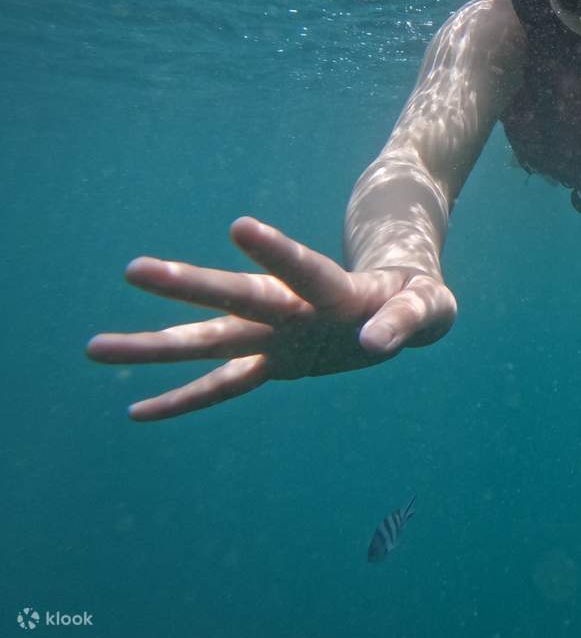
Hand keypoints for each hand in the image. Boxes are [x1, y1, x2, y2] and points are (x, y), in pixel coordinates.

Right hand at [86, 217, 456, 420]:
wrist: (401, 297)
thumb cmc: (418, 295)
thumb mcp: (429, 305)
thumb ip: (406, 320)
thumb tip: (376, 345)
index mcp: (333, 291)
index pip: (302, 269)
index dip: (276, 252)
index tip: (240, 227)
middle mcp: (292, 309)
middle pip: (238, 297)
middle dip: (190, 286)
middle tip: (134, 268)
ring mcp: (275, 336)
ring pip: (210, 340)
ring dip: (156, 345)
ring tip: (93, 348)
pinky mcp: (273, 365)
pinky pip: (223, 387)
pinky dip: (184, 401)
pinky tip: (135, 411)